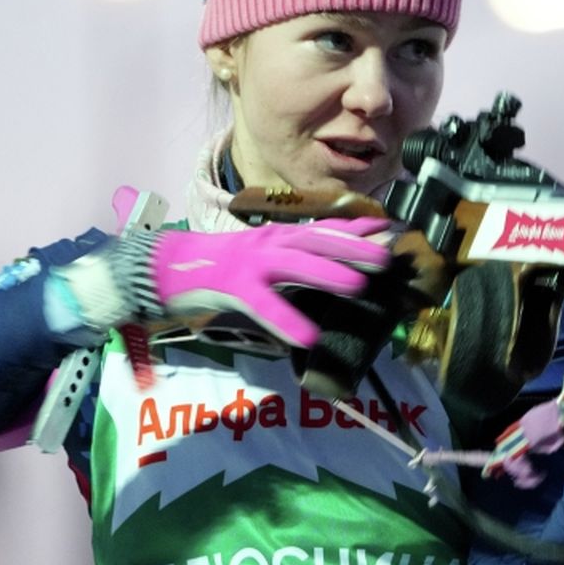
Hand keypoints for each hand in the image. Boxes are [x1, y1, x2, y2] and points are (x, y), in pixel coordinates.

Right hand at [148, 217, 392, 346]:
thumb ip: (298, 257)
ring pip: (294, 265)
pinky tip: (306, 336)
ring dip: (327, 273)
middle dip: (353, 248)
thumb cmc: (226, 264)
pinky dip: (285, 320)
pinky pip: (263, 306)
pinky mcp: (233, 287)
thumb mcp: (266, 254)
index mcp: (279, 236)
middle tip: (387, 257)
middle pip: (316, 241)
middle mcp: (270, 243)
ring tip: (358, 286)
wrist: (173, 266)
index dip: (357, 228)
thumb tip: (337, 263)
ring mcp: (251, 263)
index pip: (324, 228)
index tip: (390, 227)